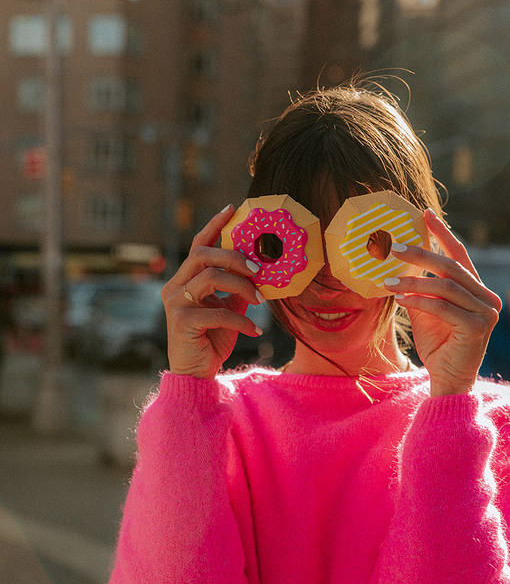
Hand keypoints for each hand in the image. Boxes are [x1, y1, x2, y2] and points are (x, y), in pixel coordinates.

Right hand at [161, 205, 264, 377]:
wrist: (196, 374)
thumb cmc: (212, 340)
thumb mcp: (229, 310)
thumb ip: (238, 289)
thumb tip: (259, 270)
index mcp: (185, 279)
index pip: (198, 245)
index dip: (214, 226)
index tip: (232, 209)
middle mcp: (175, 286)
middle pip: (202, 255)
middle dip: (233, 257)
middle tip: (259, 269)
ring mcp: (175, 303)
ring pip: (209, 278)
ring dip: (240, 285)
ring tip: (260, 300)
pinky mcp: (180, 321)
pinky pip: (216, 312)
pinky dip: (240, 321)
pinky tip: (254, 331)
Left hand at [384, 210, 501, 396]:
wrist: (447, 379)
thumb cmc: (436, 342)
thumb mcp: (424, 308)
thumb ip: (418, 286)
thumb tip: (396, 261)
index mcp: (477, 288)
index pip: (459, 254)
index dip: (442, 233)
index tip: (424, 214)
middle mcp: (486, 297)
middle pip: (451, 266)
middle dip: (420, 254)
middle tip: (393, 247)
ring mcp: (486, 312)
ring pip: (445, 286)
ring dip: (413, 282)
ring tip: (387, 281)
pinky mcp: (477, 328)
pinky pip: (443, 307)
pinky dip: (418, 301)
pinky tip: (399, 300)